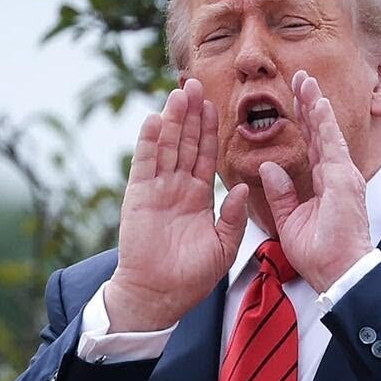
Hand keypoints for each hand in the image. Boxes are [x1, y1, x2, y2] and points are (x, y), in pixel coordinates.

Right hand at [106, 78, 249, 331]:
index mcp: (198, 196)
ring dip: (173, 119)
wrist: (159, 296)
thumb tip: (242, 187)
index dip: (210, 130)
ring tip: (179, 92)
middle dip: (191, 114)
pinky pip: (145, 163)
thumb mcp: (223, 246)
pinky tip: (155, 119)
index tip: (217, 105)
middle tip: (196, 84)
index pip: (206, 155)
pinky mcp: (138, 196)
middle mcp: (177, 187)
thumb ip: (232, 216)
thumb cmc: (191, 277)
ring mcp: (156, 189)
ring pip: (167, 146)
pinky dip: (149, 141)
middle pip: (186, 142)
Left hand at [258, 71, 372, 292]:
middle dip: (309, 104)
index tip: (295, 99)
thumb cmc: (319, 255)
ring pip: (326, 131)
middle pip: (320, 132)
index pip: (312, 145)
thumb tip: (267, 167)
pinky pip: (331, 144)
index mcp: (325, 184)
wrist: (339, 274)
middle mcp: (337, 175)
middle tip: (299, 78)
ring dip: (315, 104)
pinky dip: (324, 121)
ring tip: (305, 80)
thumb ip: (280, 193)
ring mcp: (343, 175)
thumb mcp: (290, 221)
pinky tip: (316, 102)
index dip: (303, 121)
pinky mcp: (344, 180)